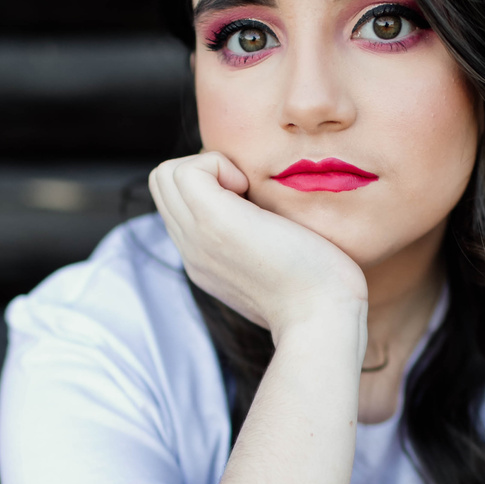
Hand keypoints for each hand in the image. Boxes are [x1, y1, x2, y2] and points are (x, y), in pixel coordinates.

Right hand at [149, 151, 367, 341]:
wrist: (321, 318)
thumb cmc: (319, 293)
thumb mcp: (278, 267)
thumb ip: (261, 247)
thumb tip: (271, 220)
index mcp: (205, 261)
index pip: (177, 205)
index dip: (208, 185)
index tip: (249, 200)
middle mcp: (192, 251)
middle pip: (163, 186)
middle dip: (203, 171)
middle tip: (246, 192)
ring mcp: (198, 237)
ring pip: (165, 175)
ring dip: (208, 167)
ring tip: (246, 192)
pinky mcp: (213, 221)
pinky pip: (187, 170)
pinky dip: (218, 165)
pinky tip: (249, 190)